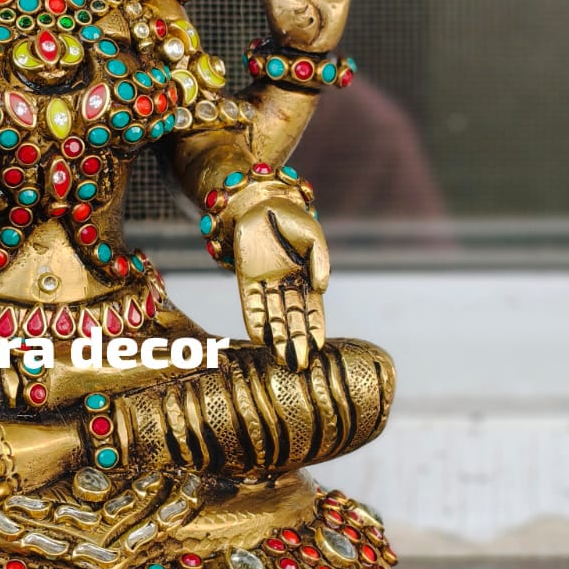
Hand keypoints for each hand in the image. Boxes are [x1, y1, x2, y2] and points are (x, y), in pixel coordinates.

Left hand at [232, 190, 329, 369]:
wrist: (261, 202)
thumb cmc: (292, 219)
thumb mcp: (313, 238)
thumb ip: (320, 262)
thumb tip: (323, 289)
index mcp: (306, 278)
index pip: (312, 310)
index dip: (315, 329)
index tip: (319, 347)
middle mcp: (286, 286)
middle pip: (292, 319)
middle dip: (296, 342)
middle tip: (300, 365)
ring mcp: (265, 284)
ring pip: (272, 316)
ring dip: (276, 338)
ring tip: (280, 359)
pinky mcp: (245, 278)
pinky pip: (250, 303)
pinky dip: (254, 320)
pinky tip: (259, 338)